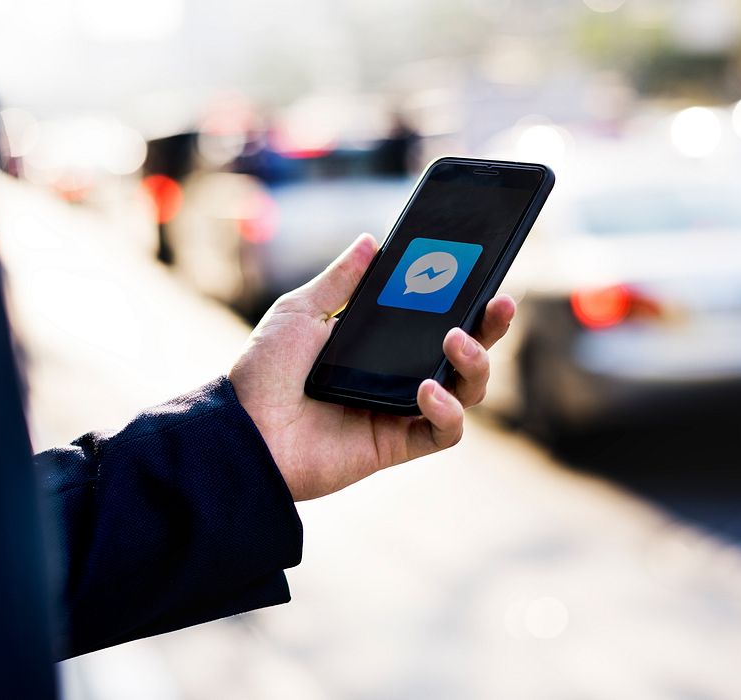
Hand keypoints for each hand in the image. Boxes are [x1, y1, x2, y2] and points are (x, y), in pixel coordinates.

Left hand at [229, 233, 515, 500]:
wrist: (242, 430)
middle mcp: (395, 375)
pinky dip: (447, 410)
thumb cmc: (263, 372)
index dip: (464, 297)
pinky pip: (445, 432)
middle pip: (463, 352)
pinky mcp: (397, 445)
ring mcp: (399, 410)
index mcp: (377, 343)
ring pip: (466, 390)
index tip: (482, 269)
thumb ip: (340, 281)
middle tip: (498, 301)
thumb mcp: (299, 313)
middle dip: (489, 327)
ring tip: (455, 339)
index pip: (434, 316)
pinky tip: (428, 389)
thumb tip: (372, 241)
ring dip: (474, 364)